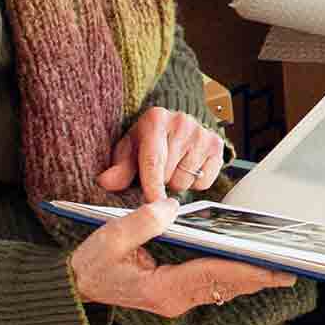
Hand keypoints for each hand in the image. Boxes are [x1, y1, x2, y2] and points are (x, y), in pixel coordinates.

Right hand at [69, 199, 295, 315]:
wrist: (77, 288)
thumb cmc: (92, 264)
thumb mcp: (108, 239)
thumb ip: (140, 223)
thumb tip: (170, 207)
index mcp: (161, 289)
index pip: (211, 275)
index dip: (243, 270)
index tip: (270, 267)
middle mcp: (175, 299)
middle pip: (225, 285)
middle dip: (258, 276)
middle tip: (292, 267)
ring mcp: (178, 298)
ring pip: (224, 288)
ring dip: (252, 277)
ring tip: (282, 266)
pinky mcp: (179, 293)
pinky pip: (214, 285)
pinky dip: (236, 276)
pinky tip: (254, 266)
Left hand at [101, 107, 222, 203]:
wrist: (174, 126)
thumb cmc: (148, 141)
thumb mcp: (129, 149)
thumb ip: (119, 168)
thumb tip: (106, 182)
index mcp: (155, 119)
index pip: (154, 160)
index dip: (152, 185)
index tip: (153, 204)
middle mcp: (182, 122)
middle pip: (170, 174)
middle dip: (161, 181)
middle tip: (157, 170)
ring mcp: (202, 133)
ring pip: (187, 180)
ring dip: (177, 182)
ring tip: (173, 167)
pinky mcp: (217, 145)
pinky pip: (204, 181)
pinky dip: (195, 181)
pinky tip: (188, 167)